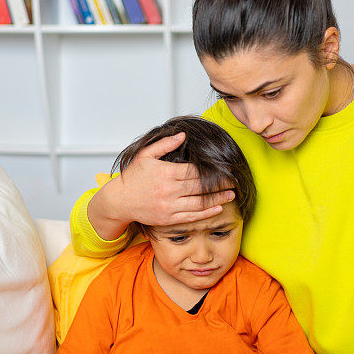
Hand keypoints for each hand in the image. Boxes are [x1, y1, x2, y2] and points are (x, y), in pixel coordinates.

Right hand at [90, 133, 235, 231]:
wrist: (119, 201)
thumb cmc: (133, 177)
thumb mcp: (146, 155)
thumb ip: (165, 144)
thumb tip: (183, 135)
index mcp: (166, 173)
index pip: (195, 171)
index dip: (212, 170)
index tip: (225, 168)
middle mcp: (169, 190)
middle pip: (200, 186)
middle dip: (220, 183)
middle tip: (234, 181)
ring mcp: (169, 205)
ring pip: (199, 202)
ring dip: (218, 199)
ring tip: (231, 195)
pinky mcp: (168, 218)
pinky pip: (192, 216)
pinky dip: (207, 213)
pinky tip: (218, 208)